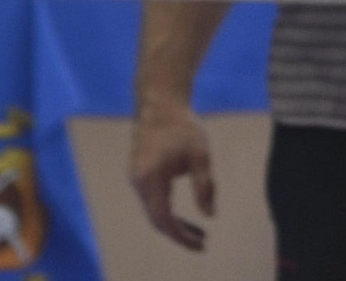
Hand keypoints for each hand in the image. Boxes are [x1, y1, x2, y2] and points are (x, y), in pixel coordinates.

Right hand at [130, 100, 216, 250]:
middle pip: (157, 220)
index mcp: (151, 178)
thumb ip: (205, 186)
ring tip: (198, 232)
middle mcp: (138, 182)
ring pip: (154, 212)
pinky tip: (184, 216)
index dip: (182, 236)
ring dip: (174, 224)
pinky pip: (152, 201)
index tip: (201, 244)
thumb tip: (209, 215)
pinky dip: (167, 211)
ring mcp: (136, 178)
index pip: (164, 219)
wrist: (159, 101)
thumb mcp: (200, 155)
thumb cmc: (183, 126)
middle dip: (180, 233)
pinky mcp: (139, 174)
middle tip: (203, 241)